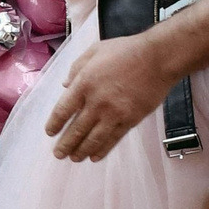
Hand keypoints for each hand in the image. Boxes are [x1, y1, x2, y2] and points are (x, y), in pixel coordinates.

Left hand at [44, 33, 163, 161]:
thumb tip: (65, 85)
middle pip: (76, 129)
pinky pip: (114, 138)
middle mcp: (97, 102)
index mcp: (84, 83)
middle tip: (58, 154)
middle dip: (66, 144)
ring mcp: (114, 113)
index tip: (50, 133)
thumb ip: (76, 68)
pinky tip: (95, 156)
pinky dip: (103, 149)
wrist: (157, 58)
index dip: (55, 124)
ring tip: (74, 158)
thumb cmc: (126, 50)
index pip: (63, 110)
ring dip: (82, 150)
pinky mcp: (131, 119)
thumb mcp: (94, 51)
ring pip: (94, 138)